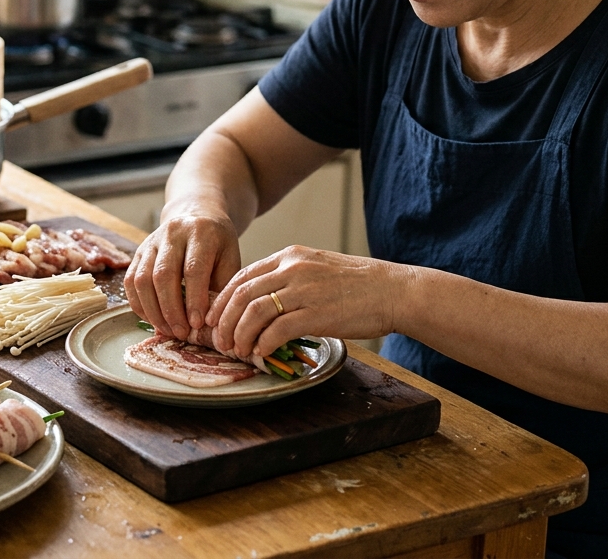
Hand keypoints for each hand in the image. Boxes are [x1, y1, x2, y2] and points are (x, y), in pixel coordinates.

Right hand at [124, 212, 242, 339]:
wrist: (198, 215)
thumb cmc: (217, 244)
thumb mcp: (230, 259)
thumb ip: (221, 287)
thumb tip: (209, 324)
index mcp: (201, 232)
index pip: (193, 269)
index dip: (194, 299)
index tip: (197, 324)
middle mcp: (173, 233)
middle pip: (163, 274)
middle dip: (171, 309)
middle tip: (181, 332)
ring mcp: (151, 241)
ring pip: (143, 279)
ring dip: (153, 310)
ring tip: (167, 330)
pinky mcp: (138, 251)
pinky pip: (131, 281)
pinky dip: (139, 304)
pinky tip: (153, 319)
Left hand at [208, 246, 402, 357]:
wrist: (393, 291)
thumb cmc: (358, 285)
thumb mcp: (317, 268)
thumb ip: (289, 278)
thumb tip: (261, 302)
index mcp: (290, 256)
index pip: (242, 276)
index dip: (222, 300)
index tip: (214, 318)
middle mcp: (293, 268)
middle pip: (241, 294)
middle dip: (224, 320)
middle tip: (219, 341)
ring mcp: (304, 290)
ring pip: (254, 312)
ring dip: (240, 335)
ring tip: (238, 350)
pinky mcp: (316, 313)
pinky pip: (277, 330)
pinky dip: (263, 343)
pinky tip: (261, 352)